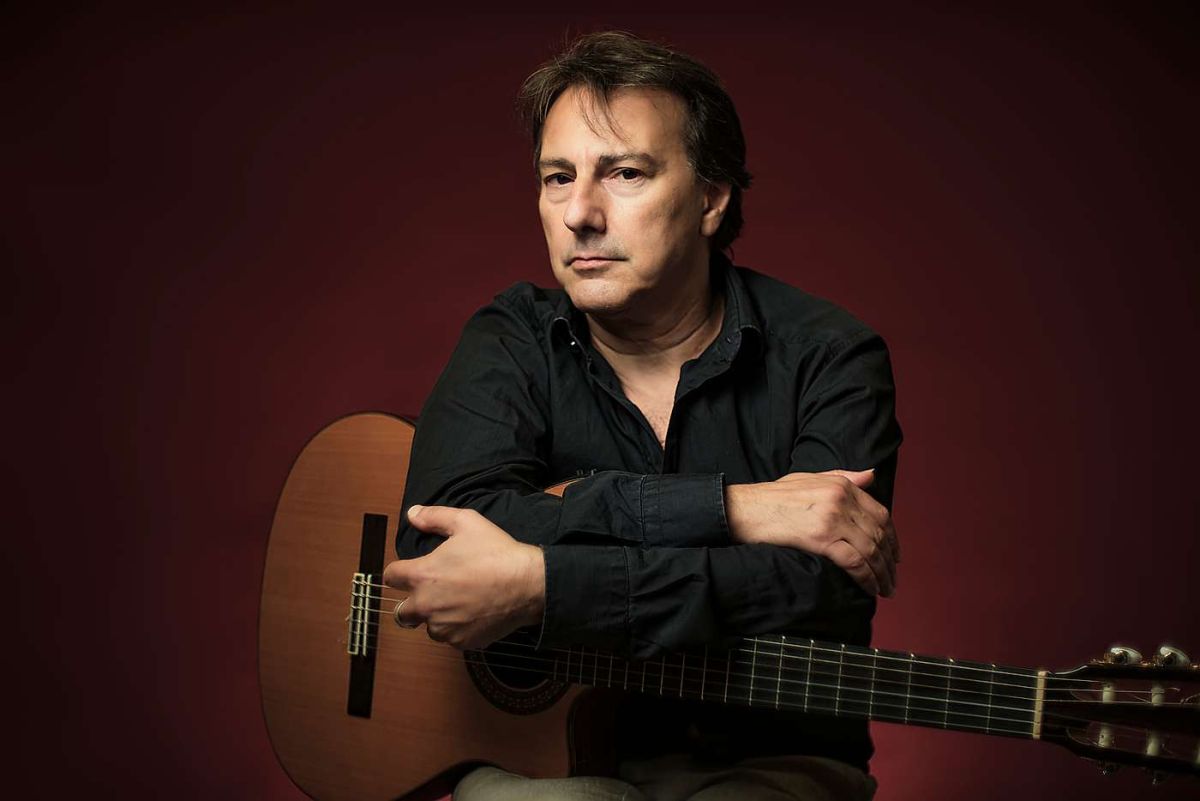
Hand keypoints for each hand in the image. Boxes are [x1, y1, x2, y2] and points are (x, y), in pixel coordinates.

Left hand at [382, 505, 545, 649]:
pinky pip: (451, 638)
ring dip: (437, 618)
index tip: (410, 571)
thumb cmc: (496, 552)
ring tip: (459, 602)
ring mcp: (444, 627)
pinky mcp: (462, 642)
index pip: (391, 577)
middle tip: (432, 594)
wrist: (527, 584)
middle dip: (411, 604)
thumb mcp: (466, 522)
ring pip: (428, 627)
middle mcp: (427, 606)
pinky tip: (474, 613)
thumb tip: (412, 514)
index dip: (399, 572)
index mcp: (422, 576)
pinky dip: (458, 629)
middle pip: (401, 613)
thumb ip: (434, 517)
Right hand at [725, 469, 897, 596]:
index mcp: (841, 485)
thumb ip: (844, 477)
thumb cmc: (773, 496)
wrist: (746, 508)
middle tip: (892, 580)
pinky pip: (854, 561)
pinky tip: (869, 588)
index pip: (881, 513)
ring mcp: (832, 518)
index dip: (893, 538)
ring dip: (881, 574)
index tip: (895, 556)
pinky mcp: (820, 538)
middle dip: (890, 561)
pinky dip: (866, 577)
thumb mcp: (810, 478)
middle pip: (879, 534)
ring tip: (885, 589)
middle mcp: (841, 499)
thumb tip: (872, 475)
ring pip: (870, 549)